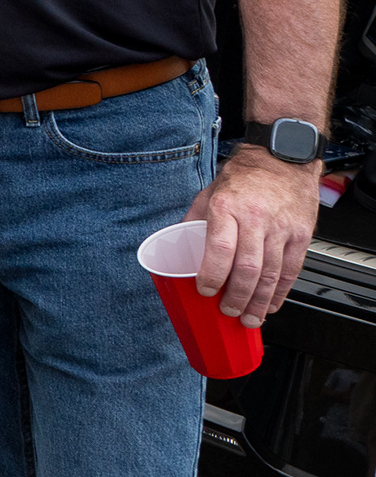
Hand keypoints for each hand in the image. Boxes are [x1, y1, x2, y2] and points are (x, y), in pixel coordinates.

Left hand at [186, 146, 320, 326]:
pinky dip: (281, 292)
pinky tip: (271, 304)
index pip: (220, 248)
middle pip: (248, 268)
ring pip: (271, 273)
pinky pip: (291, 270)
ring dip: (259, 301)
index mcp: (227, 207)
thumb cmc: (244, 177)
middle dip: (237, 296)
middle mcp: (256, 218)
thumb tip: (176, 245)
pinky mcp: (301, 235)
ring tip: (249, 317)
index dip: (212, 275)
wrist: (282, 159)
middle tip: (228, 311)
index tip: (205, 290)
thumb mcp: (209, 193)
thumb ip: (194, 220)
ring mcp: (282, 228)